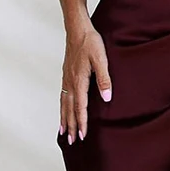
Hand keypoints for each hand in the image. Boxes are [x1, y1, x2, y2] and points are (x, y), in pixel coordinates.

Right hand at [60, 24, 111, 142]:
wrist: (77, 29)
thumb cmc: (90, 42)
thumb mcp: (101, 59)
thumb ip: (104, 79)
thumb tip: (107, 98)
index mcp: (79, 80)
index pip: (81, 106)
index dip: (82, 122)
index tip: (83, 135)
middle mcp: (70, 82)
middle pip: (69, 109)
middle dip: (71, 126)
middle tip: (71, 142)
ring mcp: (66, 79)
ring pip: (63, 104)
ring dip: (64, 119)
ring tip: (63, 132)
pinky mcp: (66, 75)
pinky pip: (62, 96)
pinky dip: (62, 107)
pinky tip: (63, 110)